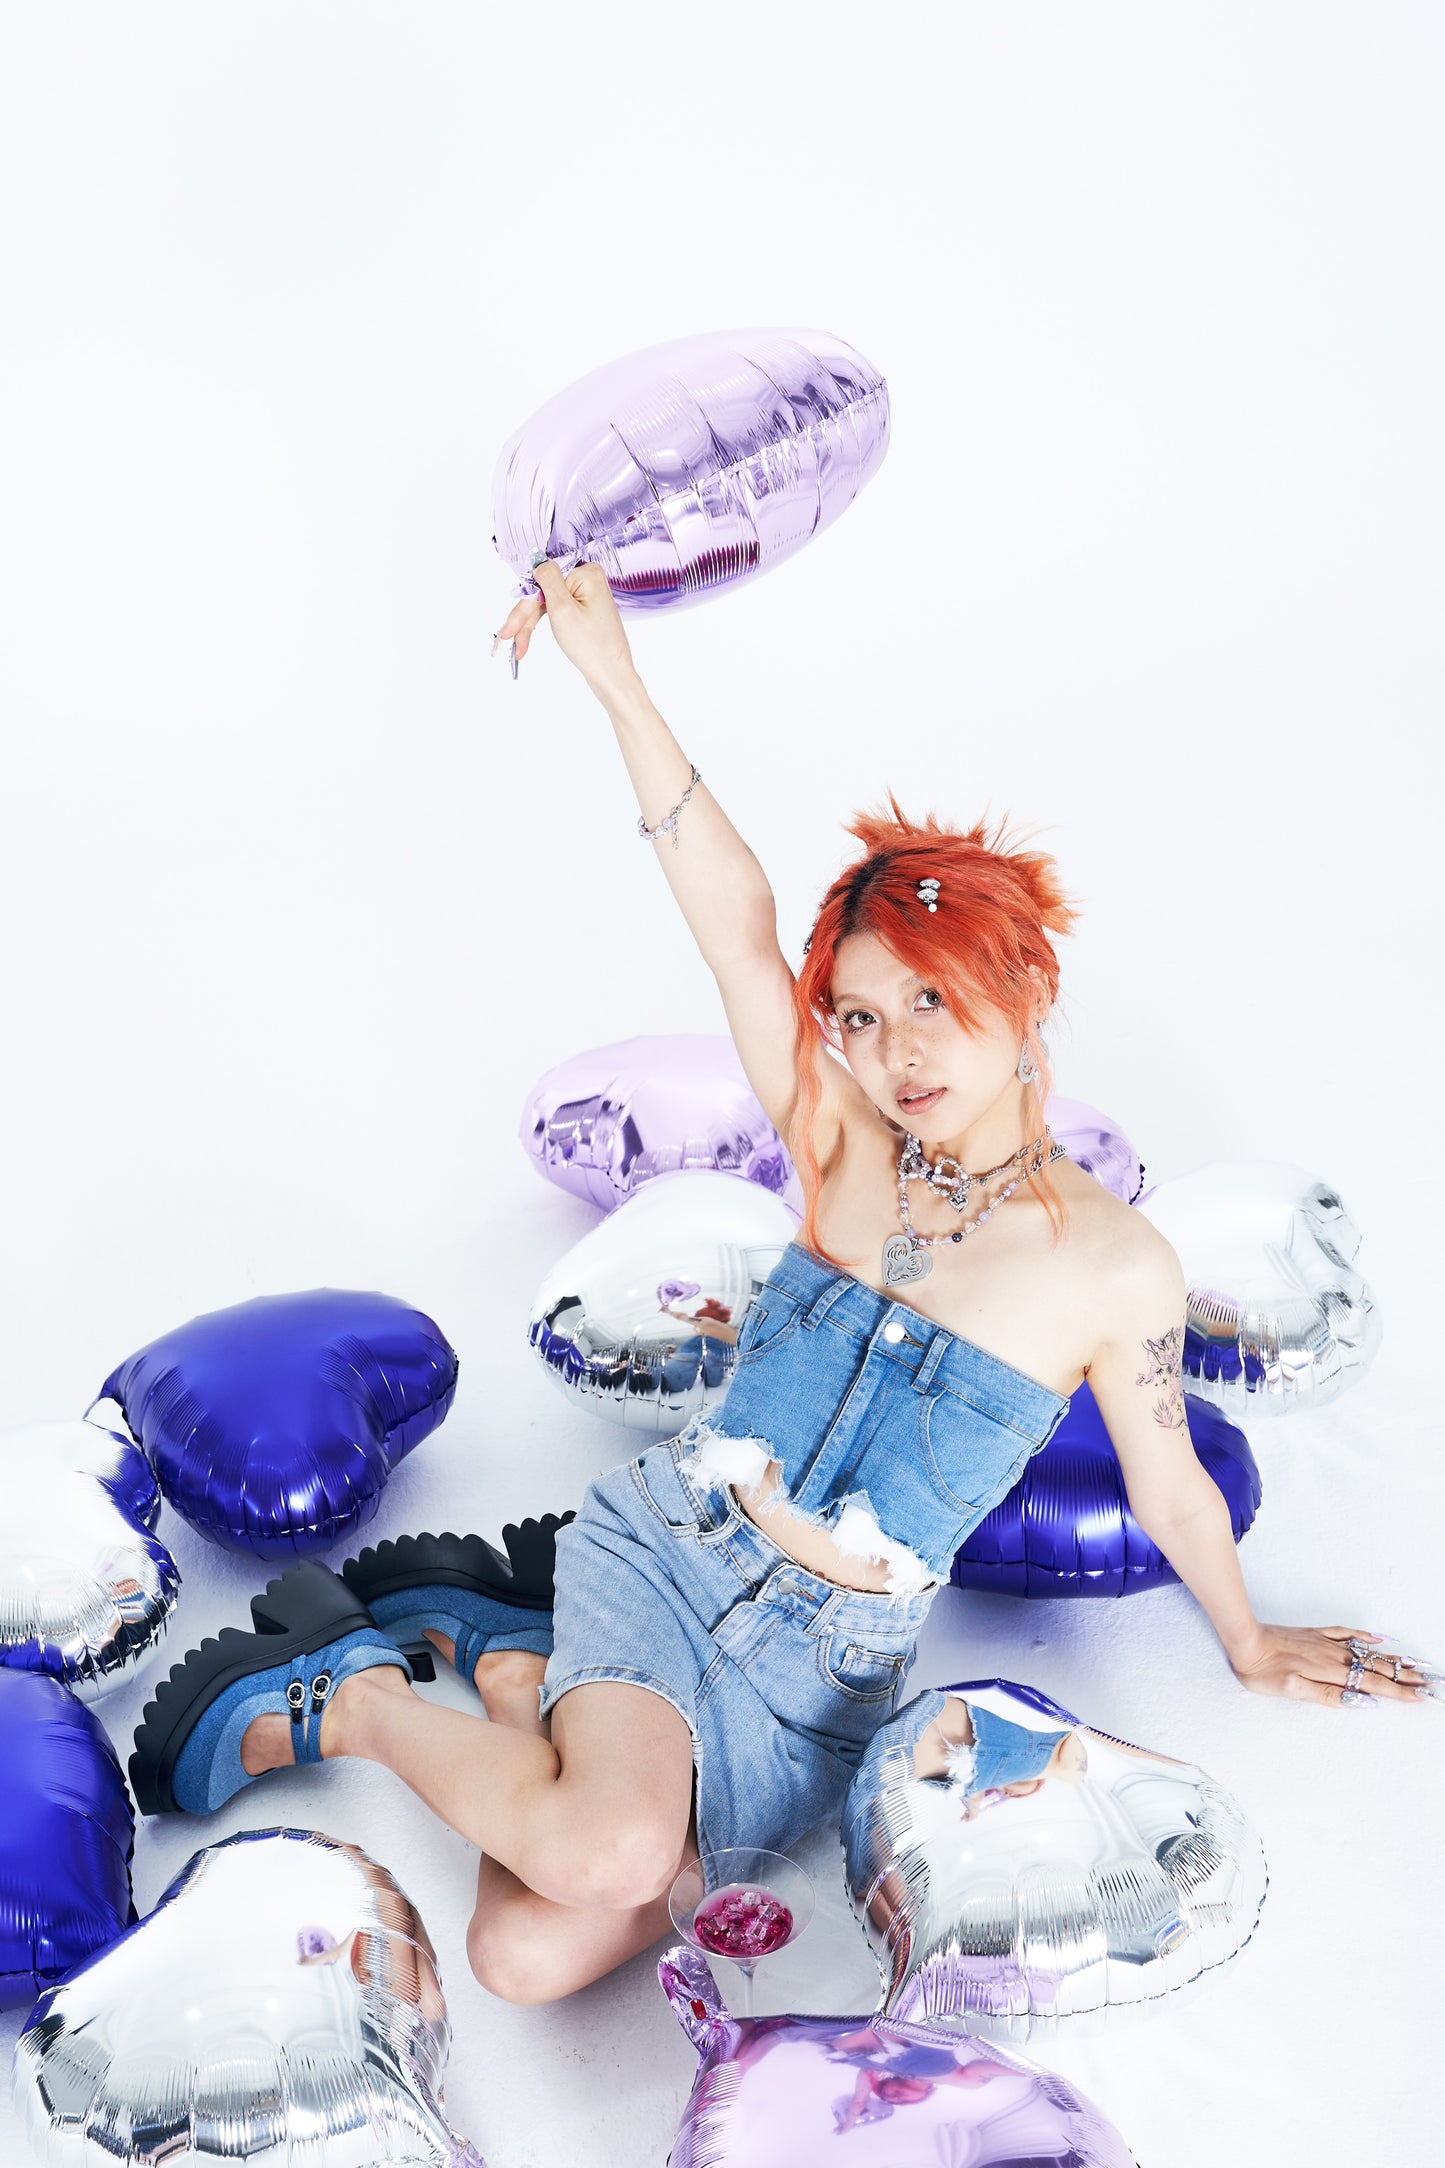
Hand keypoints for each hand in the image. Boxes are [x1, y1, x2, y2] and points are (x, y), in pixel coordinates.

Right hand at [491, 557, 637, 692]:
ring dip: (529, 624)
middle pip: (544, 592)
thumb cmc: (593, 647)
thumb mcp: (564, 610)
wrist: (612, 675)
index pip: (543, 580)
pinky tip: (527, 640)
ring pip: (546, 604)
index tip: (510, 625)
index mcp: (586, 573)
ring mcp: (586, 595)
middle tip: (509, 637)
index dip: (526, 602)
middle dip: (525, 617)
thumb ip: (548, 580)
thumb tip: (538, 562)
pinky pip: (556, 611)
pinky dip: (542, 625)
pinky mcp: (584, 610)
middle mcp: (588, 580)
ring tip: (519, 647)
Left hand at [1230, 1624, 1436, 1707]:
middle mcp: (1333, 1656)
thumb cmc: (1264, 1671)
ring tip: (1416, 1664)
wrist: (1245, 1641)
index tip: (1422, 1697)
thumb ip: (1329, 1695)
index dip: (1399, 1692)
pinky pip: (1346, 1633)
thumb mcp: (1294, 1691)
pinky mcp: (1315, 1635)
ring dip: (1392, 1659)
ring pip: (1366, 1652)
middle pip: (1376, 1668)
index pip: (1373, 1684)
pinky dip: (1366, 1636)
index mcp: (1331, 1672)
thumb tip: (1363, 1700)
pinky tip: (1379, 1638)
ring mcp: (1325, 1643)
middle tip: (1430, 1682)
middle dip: (1405, 1677)